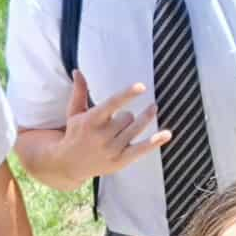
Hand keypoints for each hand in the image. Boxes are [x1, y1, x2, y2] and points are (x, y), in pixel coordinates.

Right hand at [56, 74, 170, 183]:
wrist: (69, 165)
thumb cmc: (74, 134)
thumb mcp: (74, 113)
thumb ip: (79, 92)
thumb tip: (78, 70)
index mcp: (90, 121)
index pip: (112, 104)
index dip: (128, 94)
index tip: (141, 86)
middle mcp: (101, 136)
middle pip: (128, 116)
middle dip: (126, 115)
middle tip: (119, 119)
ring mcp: (111, 149)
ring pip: (136, 127)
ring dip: (144, 118)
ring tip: (152, 109)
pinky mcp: (120, 161)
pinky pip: (141, 149)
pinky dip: (154, 142)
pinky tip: (167, 134)